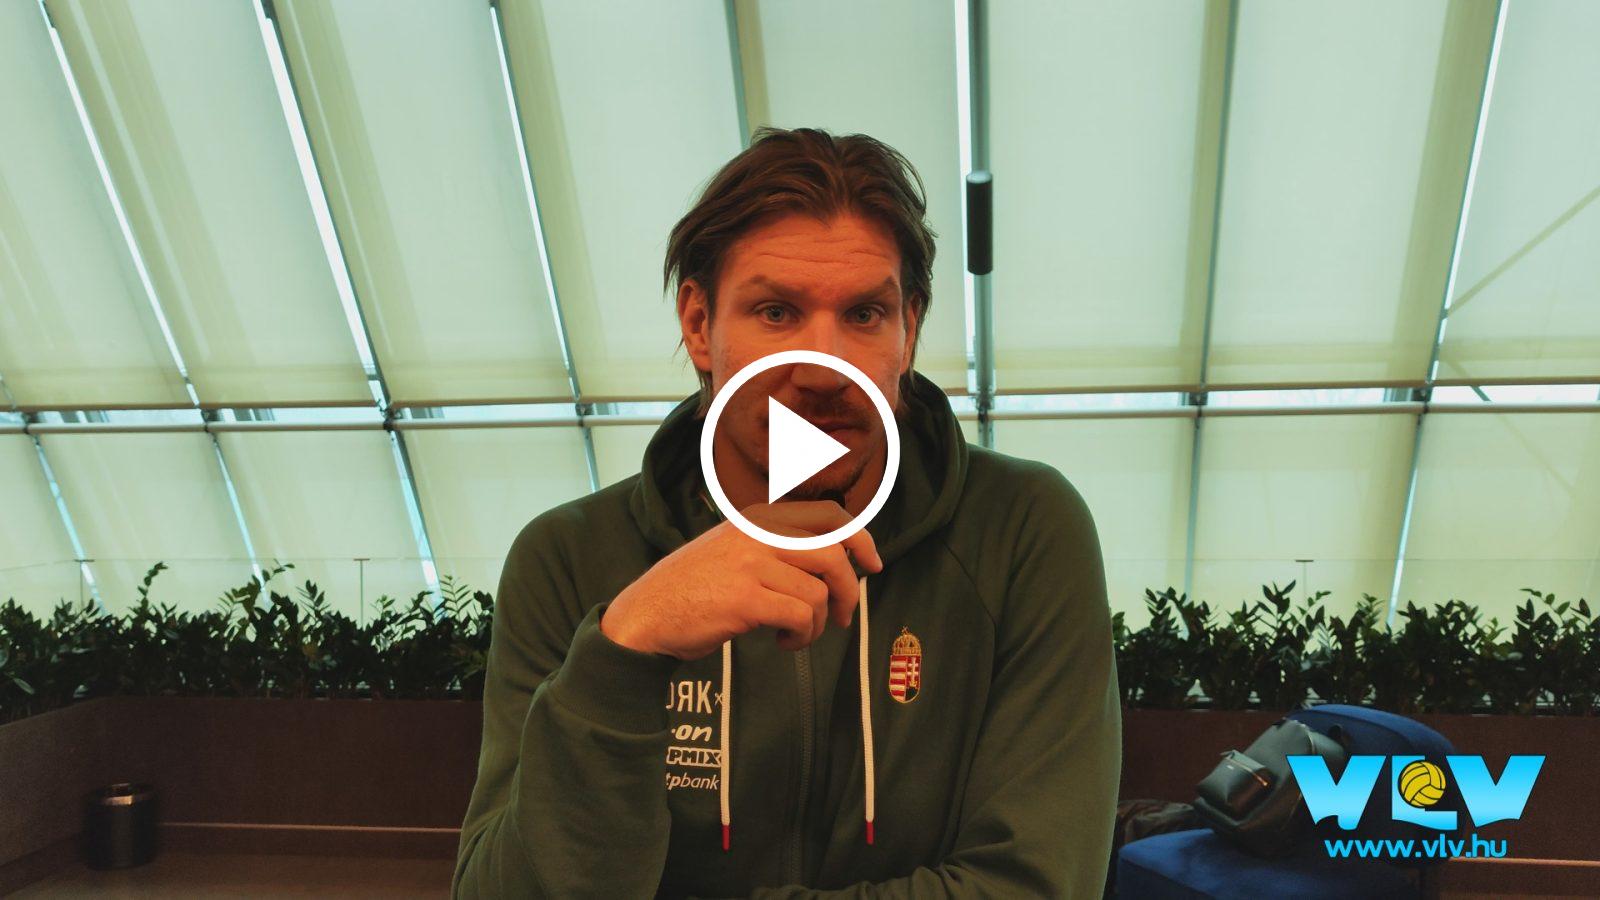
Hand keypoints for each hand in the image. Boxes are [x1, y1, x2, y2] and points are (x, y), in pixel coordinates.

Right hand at [599, 501, 882, 659]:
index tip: (872, 565)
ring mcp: (750, 564)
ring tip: (796, 635)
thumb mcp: (734, 548)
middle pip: (833, 553)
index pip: (829, 515)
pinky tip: (782, 642)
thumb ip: (776, 546)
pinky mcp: (745, 599)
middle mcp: (757, 533)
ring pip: (818, 592)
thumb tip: (837, 561)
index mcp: (758, 517)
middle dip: (848, 590)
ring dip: (817, 623)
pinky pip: (799, 616)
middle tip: (842, 617)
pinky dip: (801, 636)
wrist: (647, 614)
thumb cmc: (693, 588)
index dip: (861, 539)